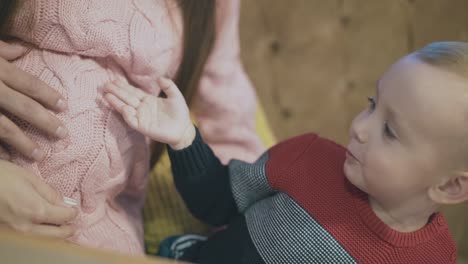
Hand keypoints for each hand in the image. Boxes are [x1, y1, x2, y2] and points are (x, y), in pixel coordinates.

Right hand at [0, 40, 67, 160]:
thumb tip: (24, 48)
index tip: (64, 106)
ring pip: (4, 127)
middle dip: (45, 121)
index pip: (28, 83)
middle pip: (23, 106)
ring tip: (41, 155)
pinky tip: (10, 160)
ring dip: (23, 143)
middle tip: (63, 134)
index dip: (47, 95)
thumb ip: (3, 51)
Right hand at [0, 160, 77, 238]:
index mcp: (37, 211)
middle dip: (68, 229)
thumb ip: (50, 193)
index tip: (75, 209)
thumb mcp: (30, 178)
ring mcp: (17, 232)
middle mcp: (28, 226)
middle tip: (75, 225)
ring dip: (56, 235)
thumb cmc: (1, 176)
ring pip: (44, 239)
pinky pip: (31, 237)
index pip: (65, 217)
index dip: (73, 213)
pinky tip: (45, 228)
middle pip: (57, 234)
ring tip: (63, 229)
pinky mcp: (9, 232)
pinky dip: (42, 235)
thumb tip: (64, 202)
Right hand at [104, 78, 194, 149]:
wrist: (184, 130)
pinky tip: (123, 108)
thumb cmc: (180, 114)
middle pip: (127, 98)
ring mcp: (141, 117)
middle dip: (116, 92)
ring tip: (106, 95)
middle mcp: (142, 108)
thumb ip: (169, 86)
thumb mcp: (176, 96)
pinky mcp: (143, 127)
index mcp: (148, 100)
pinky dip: (127, 114)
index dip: (124, 86)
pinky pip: (132, 120)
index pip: (133, 91)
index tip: (114, 80)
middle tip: (105, 85)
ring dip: (116, 102)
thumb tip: (159, 78)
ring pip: (126, 108)